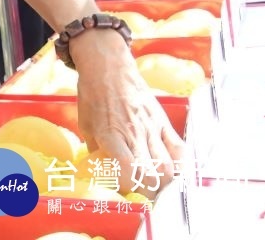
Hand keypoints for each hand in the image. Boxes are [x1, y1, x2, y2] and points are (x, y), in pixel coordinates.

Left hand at [71, 31, 183, 193]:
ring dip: (165, 183)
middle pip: (153, 175)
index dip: (131, 189)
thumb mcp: (85, 124)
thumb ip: (95, 150)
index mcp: (112, 135)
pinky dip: (179, 166)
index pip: (130, 172)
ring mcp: (152, 128)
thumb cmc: (92, 95)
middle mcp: (135, 134)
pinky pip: (179, 149)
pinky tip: (173, 173)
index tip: (126, 195)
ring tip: (157, 189)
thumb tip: (99, 170)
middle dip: (150, 194)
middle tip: (143, 197)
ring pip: (169, 167)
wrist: (109, 67)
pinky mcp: (163, 122)